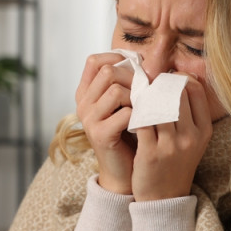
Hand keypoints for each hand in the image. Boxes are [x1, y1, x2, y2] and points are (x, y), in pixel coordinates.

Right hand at [76, 53, 135, 194]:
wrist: (126, 171)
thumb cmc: (130, 134)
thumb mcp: (124, 104)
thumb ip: (126, 83)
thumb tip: (143, 59)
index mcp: (86, 93)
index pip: (94, 61)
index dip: (117, 59)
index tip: (138, 68)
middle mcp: (83, 104)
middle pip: (107, 72)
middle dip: (133, 78)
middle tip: (147, 91)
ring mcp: (89, 120)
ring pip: (115, 90)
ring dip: (137, 97)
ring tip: (146, 108)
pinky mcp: (100, 135)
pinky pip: (124, 113)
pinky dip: (140, 115)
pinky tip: (146, 122)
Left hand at [131, 75, 212, 200]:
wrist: (165, 199)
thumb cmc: (176, 166)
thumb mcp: (193, 142)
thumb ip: (189, 115)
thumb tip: (178, 81)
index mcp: (203, 131)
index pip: (195, 89)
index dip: (178, 78)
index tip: (165, 80)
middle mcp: (191, 137)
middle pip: (175, 93)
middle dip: (158, 84)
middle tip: (146, 83)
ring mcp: (171, 145)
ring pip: (156, 104)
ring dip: (143, 96)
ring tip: (135, 95)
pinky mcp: (150, 153)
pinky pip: (139, 121)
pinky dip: (132, 112)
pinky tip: (127, 111)